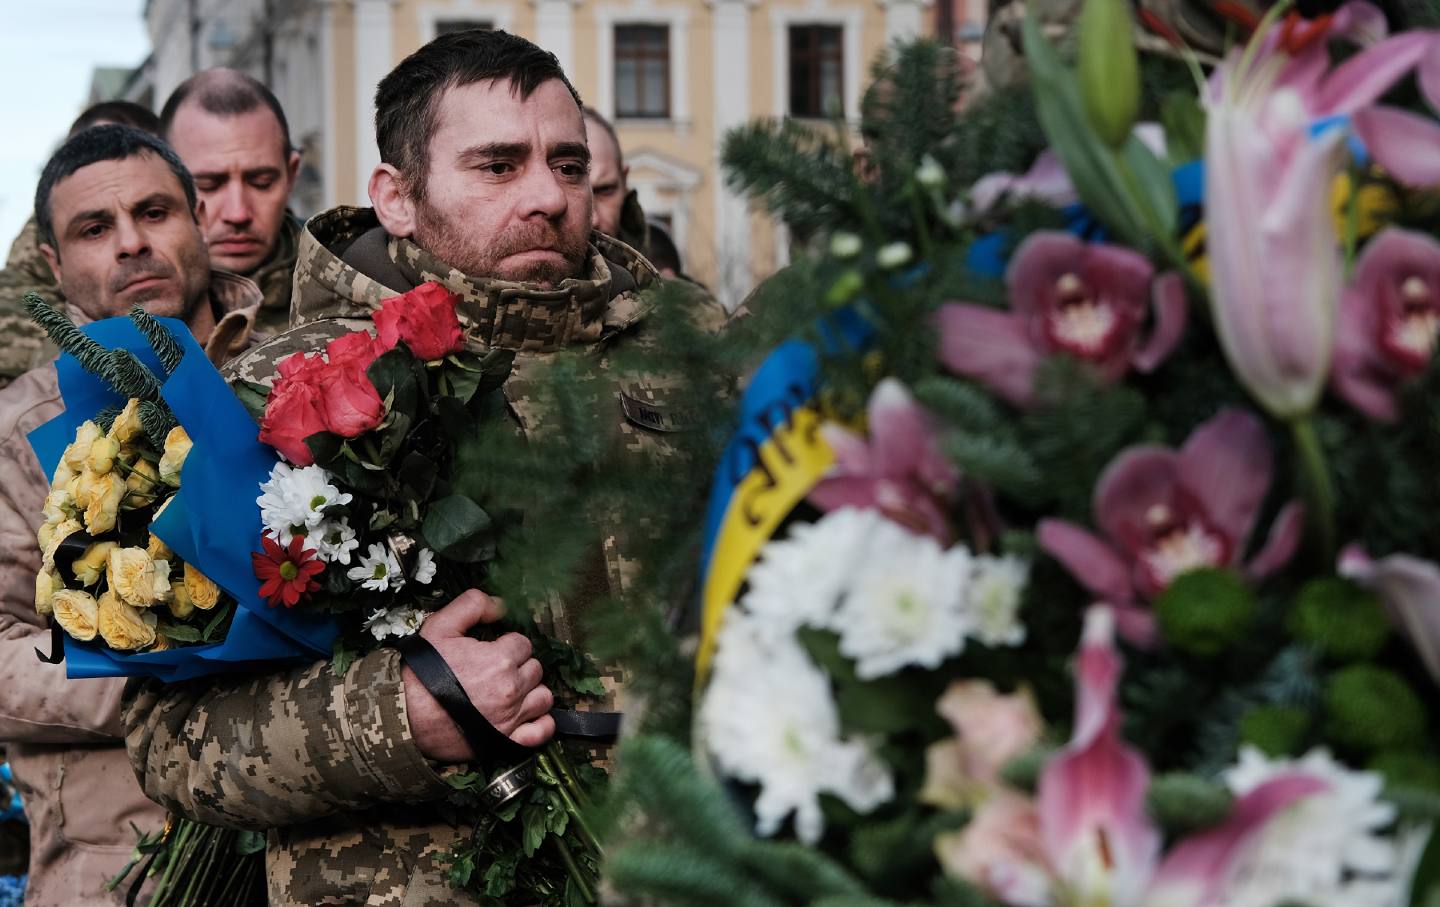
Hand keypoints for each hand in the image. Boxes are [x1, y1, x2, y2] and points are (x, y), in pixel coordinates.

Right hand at [402, 589, 554, 762]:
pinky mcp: (507, 740)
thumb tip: (500, 604)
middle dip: (519, 666)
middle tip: (497, 670)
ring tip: (513, 691)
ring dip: (532, 692)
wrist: (404, 716)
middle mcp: (512, 688)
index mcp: (501, 659)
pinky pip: (541, 732)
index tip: (492, 651)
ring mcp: (512, 716)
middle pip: (534, 669)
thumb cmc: (421, 672)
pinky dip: (541, 724)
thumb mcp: (440, 626)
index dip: (508, 645)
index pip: (523, 644)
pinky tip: (530, 715)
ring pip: (543, 697)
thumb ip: (472, 605)